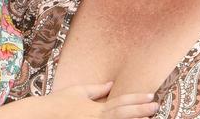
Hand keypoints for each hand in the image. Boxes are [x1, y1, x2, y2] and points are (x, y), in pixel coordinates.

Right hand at [44, 83, 158, 118]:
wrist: (44, 116)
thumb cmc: (60, 102)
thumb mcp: (78, 91)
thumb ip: (97, 89)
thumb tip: (111, 84)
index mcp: (97, 108)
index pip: (121, 102)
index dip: (137, 99)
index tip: (150, 96)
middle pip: (123, 115)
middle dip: (140, 110)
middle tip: (155, 106)